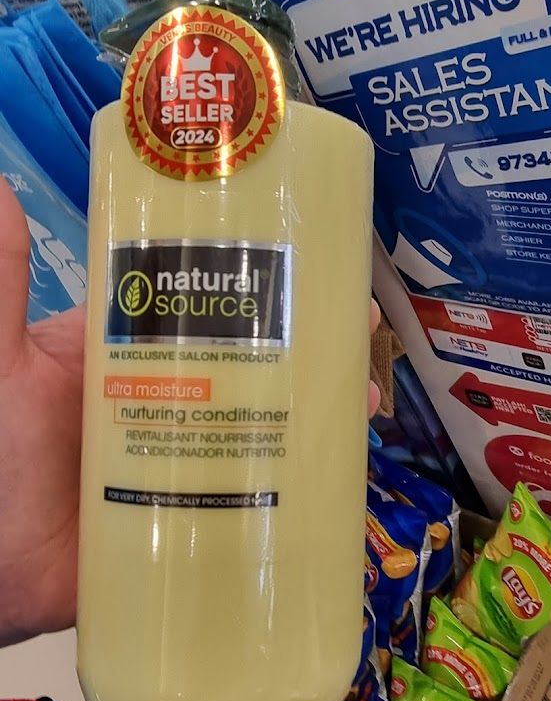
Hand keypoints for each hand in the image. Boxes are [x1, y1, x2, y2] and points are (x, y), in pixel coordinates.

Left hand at [0, 178, 383, 646]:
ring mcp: (192, 459)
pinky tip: (346, 475)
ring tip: (364, 402)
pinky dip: (312, 486)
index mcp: (134, 351)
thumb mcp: (2, 361)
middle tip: (361, 334)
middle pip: (258, 360)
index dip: (269, 282)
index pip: (213, 300)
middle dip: (315, 344)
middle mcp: (173, 395)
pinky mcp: (204, 517)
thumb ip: (1, 284)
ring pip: (273, 424)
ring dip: (324, 410)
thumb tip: (3, 183)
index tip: (320, 265)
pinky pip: (268, 496)